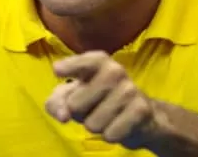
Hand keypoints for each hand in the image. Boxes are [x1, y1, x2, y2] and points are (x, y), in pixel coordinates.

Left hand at [45, 51, 166, 150]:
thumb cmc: (97, 99)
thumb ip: (57, 102)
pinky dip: (110, 135)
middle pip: (75, 104)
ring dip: (95, 125)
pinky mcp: (141, 110)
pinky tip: (118, 125)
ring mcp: (130, 89)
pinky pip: (110, 134)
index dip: (71, 66)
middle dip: (78, 113)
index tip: (57, 70)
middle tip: (92, 107)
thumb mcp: (73, 96)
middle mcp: (115, 71)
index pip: (84, 62)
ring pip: (92, 123)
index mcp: (98, 62)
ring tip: (106, 116)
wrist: (139, 116)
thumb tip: (63, 115)